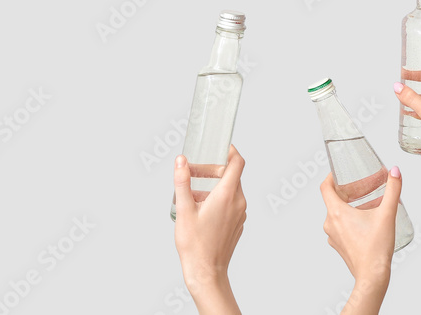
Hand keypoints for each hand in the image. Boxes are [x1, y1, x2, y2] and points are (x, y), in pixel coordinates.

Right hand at [173, 145, 245, 313]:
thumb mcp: (183, 210)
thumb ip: (182, 182)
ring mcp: (240, 214)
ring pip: (230, 190)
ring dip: (212, 186)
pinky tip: (199, 209)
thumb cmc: (195, 245)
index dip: (230, 150)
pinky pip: (230, 203)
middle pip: (231, 175)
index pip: (237, 162)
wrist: (206, 273)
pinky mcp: (237, 224)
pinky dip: (217, 199)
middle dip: (211, 170)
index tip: (219, 147)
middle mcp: (238, 202)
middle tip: (192, 172)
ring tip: (191, 194)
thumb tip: (181, 161)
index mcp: (227, 195)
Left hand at [319, 167, 400, 291]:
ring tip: (372, 203)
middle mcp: (330, 223)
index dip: (331, 176)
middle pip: (335, 199)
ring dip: (354, 205)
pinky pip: (342, 226)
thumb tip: (395, 172)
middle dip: (351, 190)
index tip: (339, 172)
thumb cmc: (376, 248)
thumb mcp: (387, 214)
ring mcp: (333, 236)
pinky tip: (369, 221)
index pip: (325, 187)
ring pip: (340, 213)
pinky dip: (353, 219)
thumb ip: (393, 190)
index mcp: (336, 213)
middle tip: (364, 186)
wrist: (372, 276)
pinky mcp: (339, 245)